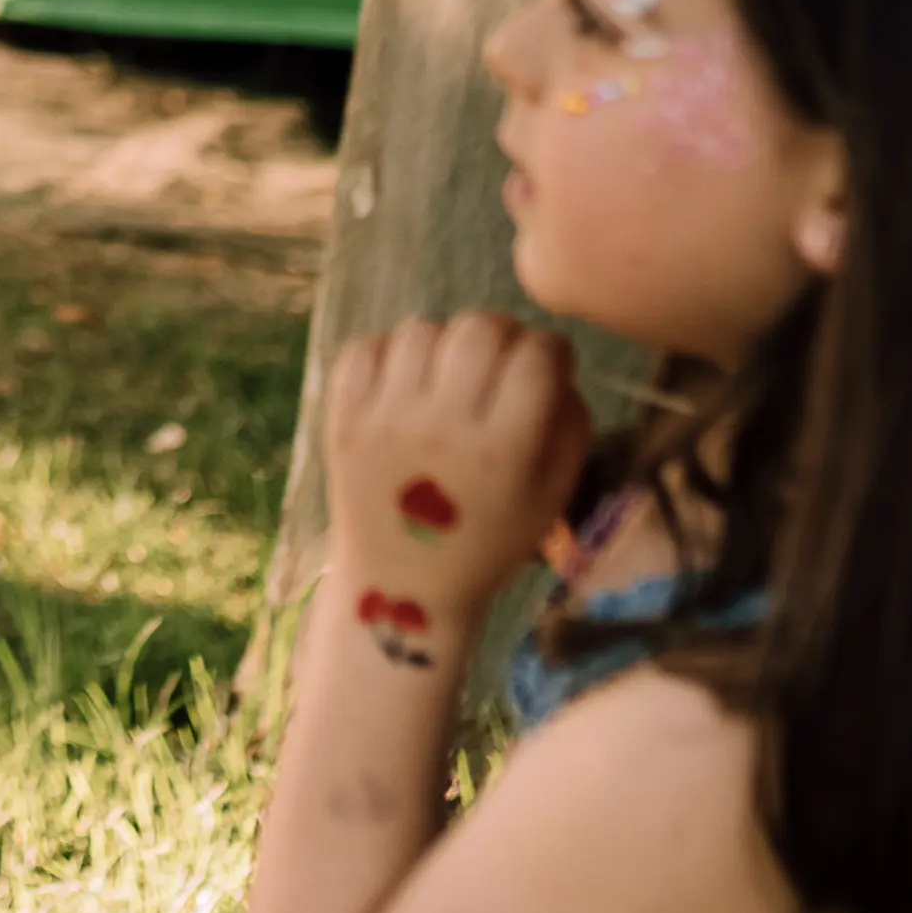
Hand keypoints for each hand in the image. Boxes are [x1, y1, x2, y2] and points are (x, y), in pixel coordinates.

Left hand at [322, 314, 588, 666]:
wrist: (401, 585)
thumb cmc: (488, 540)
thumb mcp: (552, 496)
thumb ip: (570, 424)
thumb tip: (556, 361)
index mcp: (502, 450)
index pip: (536, 356)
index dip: (551, 350)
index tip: (548, 364)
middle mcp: (440, 425)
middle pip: (479, 327)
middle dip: (503, 335)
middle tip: (501, 363)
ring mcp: (383, 418)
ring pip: (422, 329)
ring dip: (446, 343)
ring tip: (451, 376)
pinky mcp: (341, 417)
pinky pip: (366, 346)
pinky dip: (391, 353)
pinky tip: (407, 384)